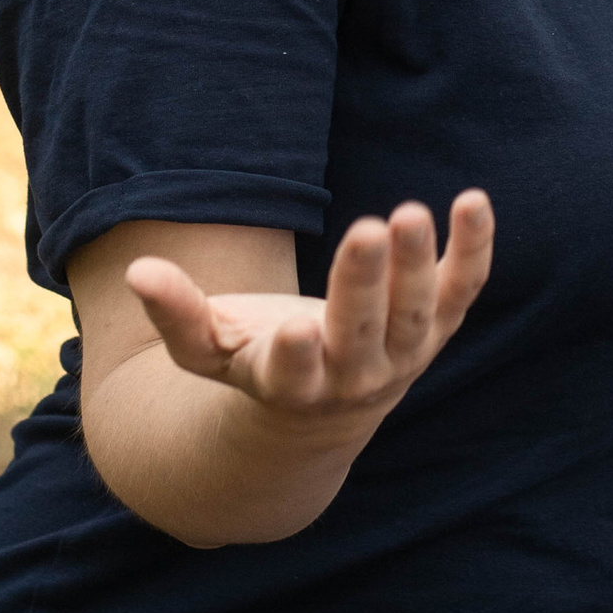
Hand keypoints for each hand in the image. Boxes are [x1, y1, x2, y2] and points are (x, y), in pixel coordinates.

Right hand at [125, 194, 492, 433]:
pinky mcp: (436, 328)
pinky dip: (473, 250)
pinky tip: (474, 201)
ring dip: (417, 265)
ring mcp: (401, 356)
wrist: (324, 411)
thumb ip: (177, 315)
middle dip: (364, 285)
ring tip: (410, 212)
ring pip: (416, 314)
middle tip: (367, 229)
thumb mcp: (210, 349)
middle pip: (363, 335)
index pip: (296, 376)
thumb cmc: (255, 363)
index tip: (294, 328)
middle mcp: (353, 378)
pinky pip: (462, 290)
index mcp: (291, 387)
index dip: (296, 356)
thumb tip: (138, 271)